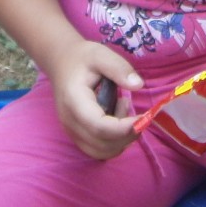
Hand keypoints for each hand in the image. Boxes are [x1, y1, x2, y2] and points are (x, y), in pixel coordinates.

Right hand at [45, 40, 142, 159]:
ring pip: (101, 152)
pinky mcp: (76, 136)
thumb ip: (119, 68)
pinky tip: (117, 120)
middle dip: (127, 134)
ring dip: (121, 139)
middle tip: (136, 112)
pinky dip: (114, 142)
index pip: (99, 126)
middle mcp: (70, 122)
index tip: (143, 118)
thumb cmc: (82, 58)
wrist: (61, 62)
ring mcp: (71, 131)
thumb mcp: (101, 54)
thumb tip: (138, 85)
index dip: (123, 128)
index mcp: (74, 101)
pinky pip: (98, 150)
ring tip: (123, 111)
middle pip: (102, 144)